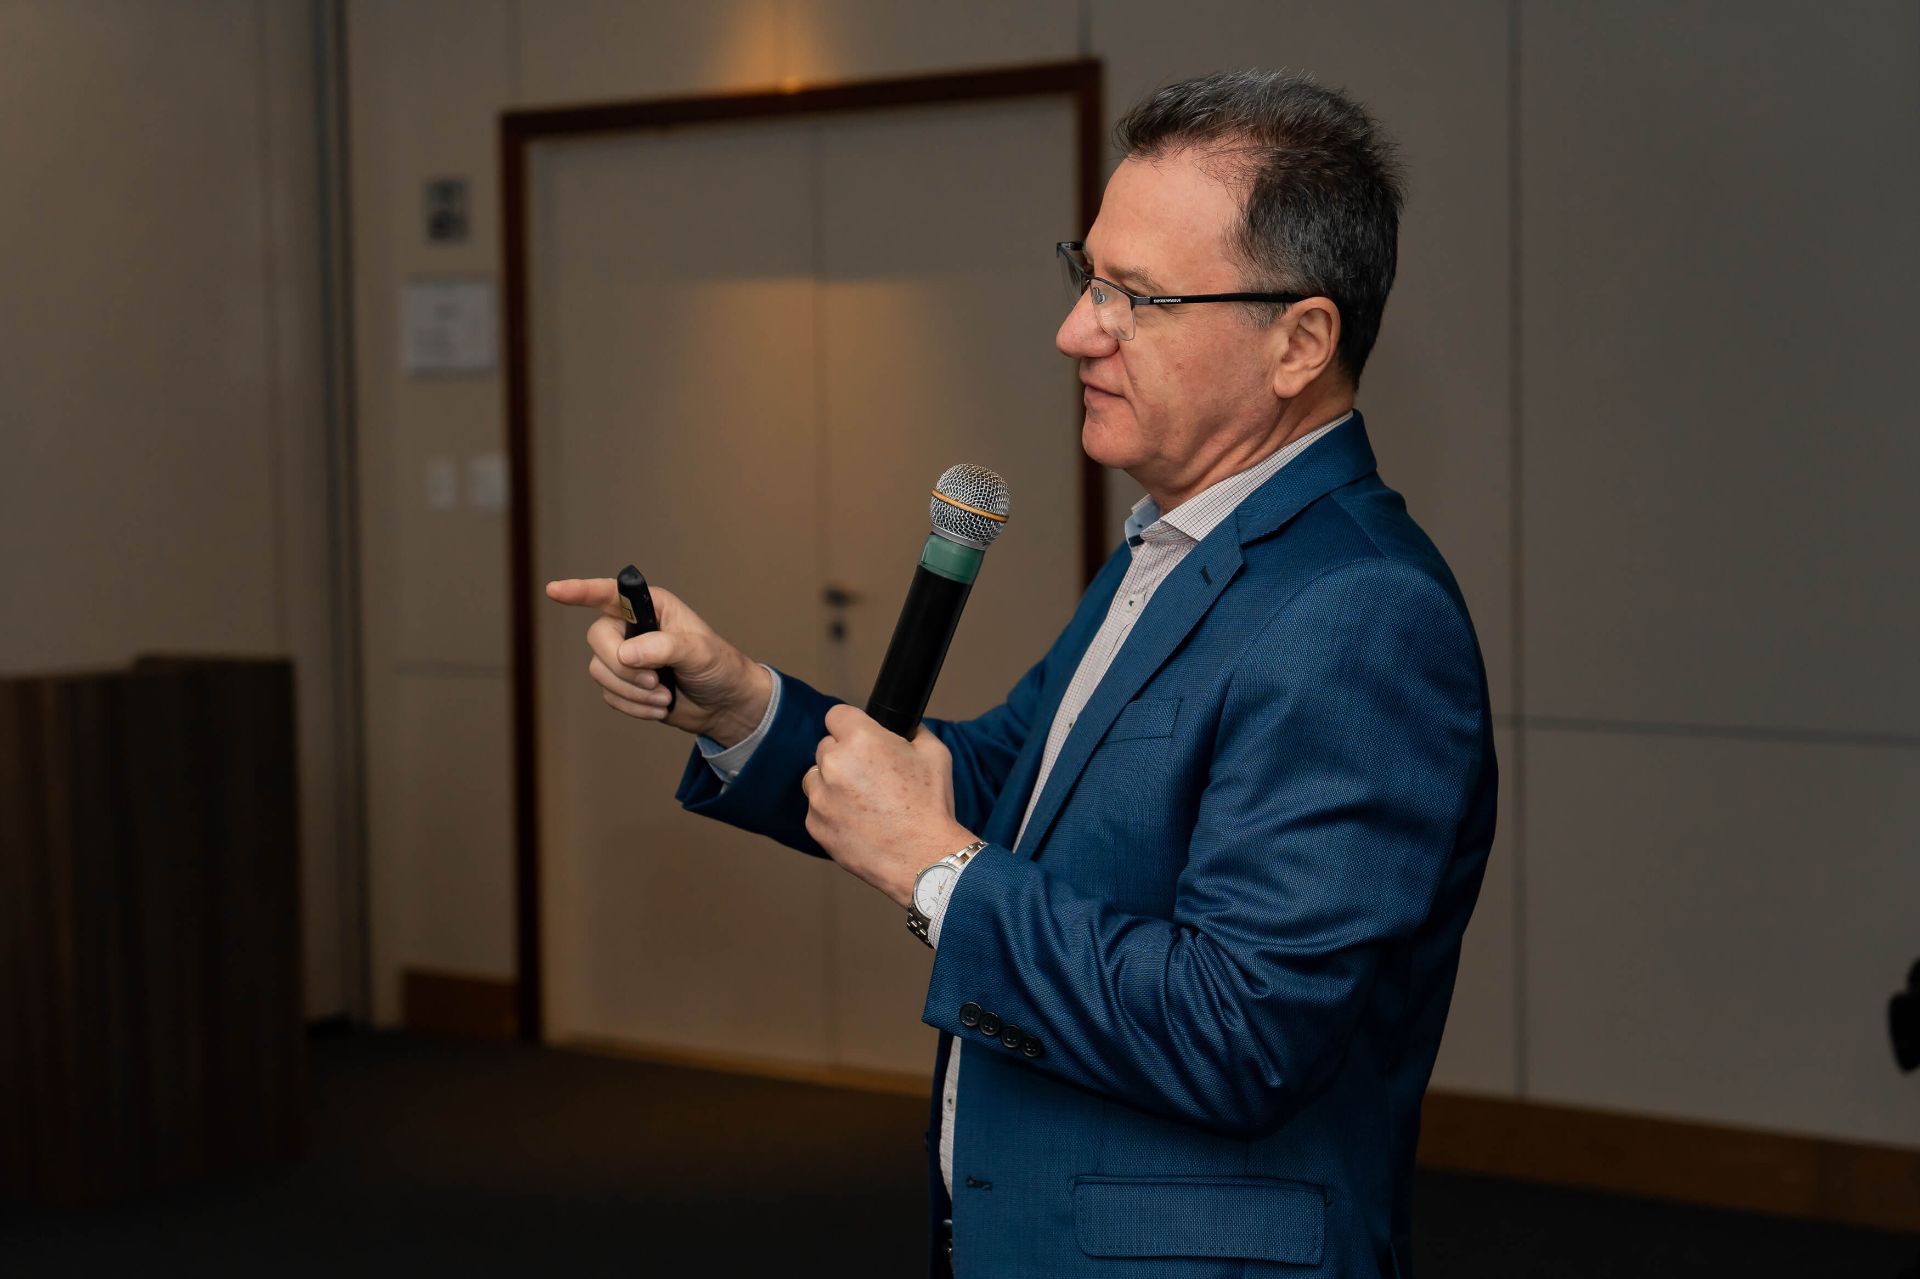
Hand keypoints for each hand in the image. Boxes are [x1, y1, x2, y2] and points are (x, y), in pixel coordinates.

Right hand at [544, 577, 772, 745]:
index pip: (608, 593)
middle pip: (598, 639)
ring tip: (664, 696)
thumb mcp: (699, 652)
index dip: (579, 591)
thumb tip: (626, 654)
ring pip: (600, 671)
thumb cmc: (719, 667)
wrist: (724, 705)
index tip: (554, 591)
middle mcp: (632, 627)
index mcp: (651, 607)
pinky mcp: (623, 685)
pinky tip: (659, 707)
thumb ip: (664, 647)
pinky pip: (609, 696)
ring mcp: (625, 656)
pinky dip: (635, 707)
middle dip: (622, 667)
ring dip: (632, 692)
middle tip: (655, 681)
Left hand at [801, 704, 976, 907]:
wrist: (923, 858)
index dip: (851, 725)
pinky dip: (831, 811)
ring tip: (862, 800)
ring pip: (816, 777)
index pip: (837, 715)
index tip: (860, 736)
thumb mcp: (935, 754)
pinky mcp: (815, 825)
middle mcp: (834, 764)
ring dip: (832, 782)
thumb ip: (914, 732)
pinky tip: (858, 821)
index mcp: (860, 739)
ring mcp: (820, 796)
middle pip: (826, 746)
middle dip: (844, 755)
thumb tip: (906, 728)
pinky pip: (817, 808)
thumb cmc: (930, 806)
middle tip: (871, 774)